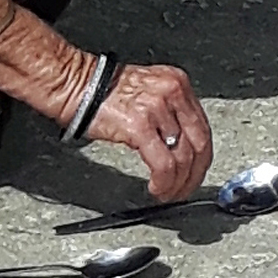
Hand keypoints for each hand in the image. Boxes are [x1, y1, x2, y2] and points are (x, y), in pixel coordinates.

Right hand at [88, 60, 214, 200]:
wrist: (75, 85)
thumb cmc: (104, 92)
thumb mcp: (149, 94)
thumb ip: (169, 114)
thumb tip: (180, 147)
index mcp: (177, 84)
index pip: (202, 127)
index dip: (201, 157)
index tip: (195, 173)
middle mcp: (172, 92)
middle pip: (199, 143)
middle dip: (194, 174)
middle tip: (184, 190)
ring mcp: (157, 108)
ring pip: (183, 157)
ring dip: (178, 183)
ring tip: (167, 193)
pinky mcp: (140, 125)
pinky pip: (164, 164)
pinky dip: (164, 182)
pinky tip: (157, 188)